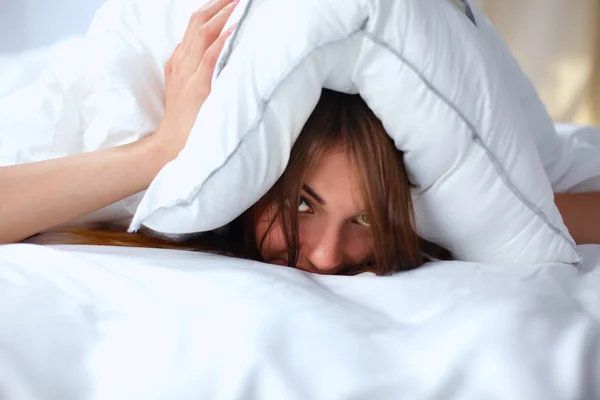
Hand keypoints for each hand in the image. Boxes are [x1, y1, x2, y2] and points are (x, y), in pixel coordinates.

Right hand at [153, 0, 237, 160]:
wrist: (170, 148)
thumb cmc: (186, 123)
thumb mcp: (190, 91)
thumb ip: (201, 73)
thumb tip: (224, 60)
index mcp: (180, 61)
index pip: (196, 25)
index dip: (214, 8)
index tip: (231, 0)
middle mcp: (182, 63)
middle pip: (199, 22)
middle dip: (220, 4)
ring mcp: (188, 74)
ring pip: (203, 33)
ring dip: (224, 13)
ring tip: (241, 1)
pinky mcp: (196, 89)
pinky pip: (209, 57)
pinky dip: (222, 40)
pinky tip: (236, 27)